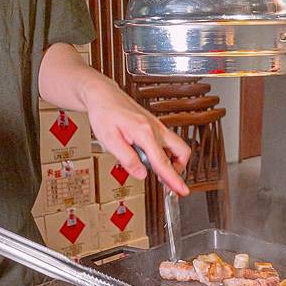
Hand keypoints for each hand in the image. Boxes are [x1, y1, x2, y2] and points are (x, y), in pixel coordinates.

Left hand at [84, 79, 189, 195]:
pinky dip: (165, 154)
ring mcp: (158, 127)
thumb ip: (127, 159)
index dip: (174, 179)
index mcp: (145, 133)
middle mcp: (156, 129)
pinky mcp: (156, 127)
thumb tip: (141, 174)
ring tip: (156, 170)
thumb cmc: (104, 114)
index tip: (182, 190)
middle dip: (178, 169)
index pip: (163, 162)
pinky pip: (168, 143)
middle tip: (167, 180)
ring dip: (172, 162)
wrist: (103, 95)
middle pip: (182, 151)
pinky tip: (150, 158)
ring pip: (177, 147)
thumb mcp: (110, 140)